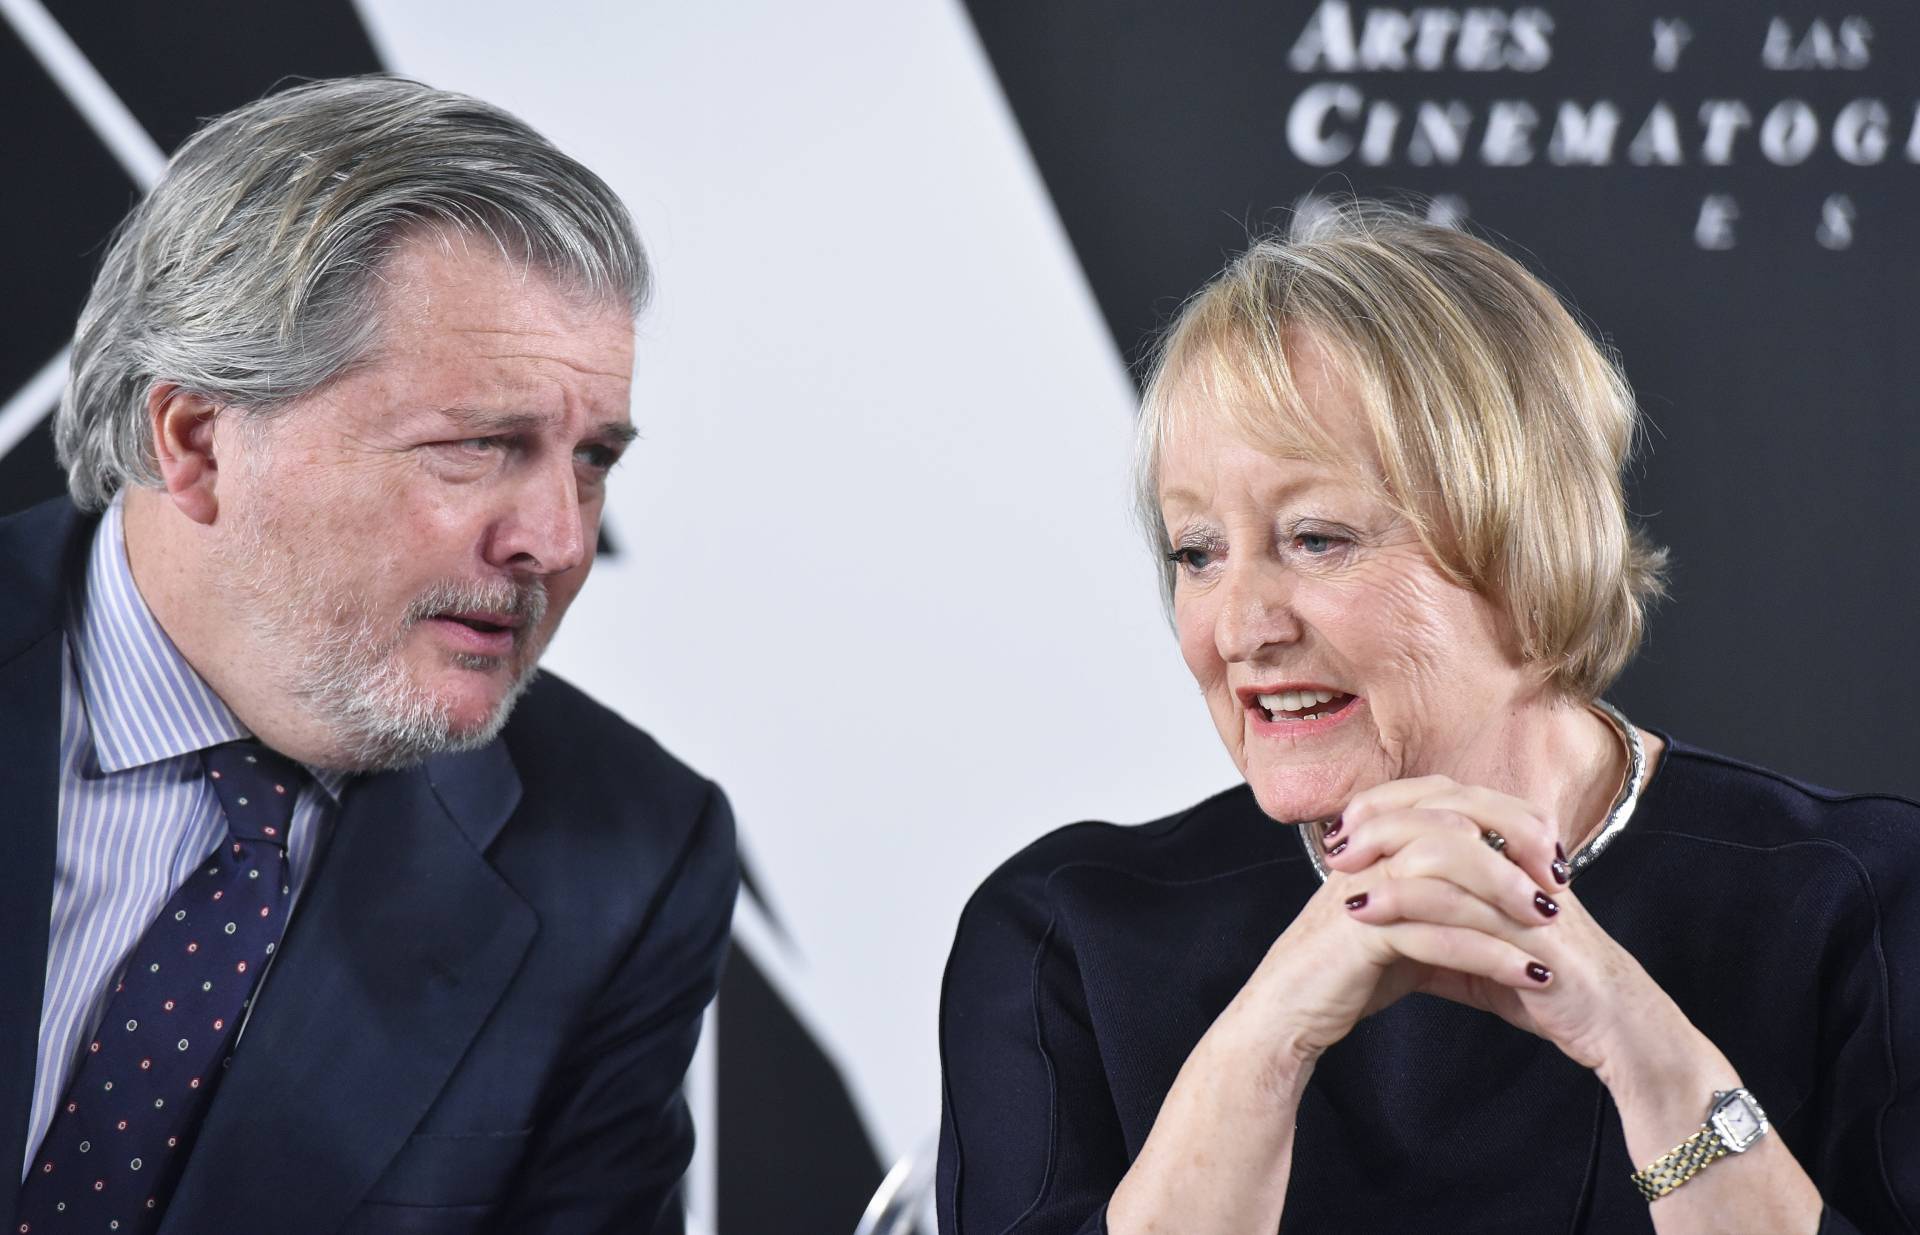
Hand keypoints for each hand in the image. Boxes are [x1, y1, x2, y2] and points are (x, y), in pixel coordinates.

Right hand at [1234, 776, 1564, 1066]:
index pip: (1450, 797)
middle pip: (1452, 818)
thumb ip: (1441, 889)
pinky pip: (1435, 934)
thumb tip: (1507, 874)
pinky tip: (1526, 974)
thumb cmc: (1347, 969)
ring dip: (1506, 895)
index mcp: (1377, 838)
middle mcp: (1367, 851)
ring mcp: (1362, 887)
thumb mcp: (1403, 916)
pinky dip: (1489, 954)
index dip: (1506, 815)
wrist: (1287, 1013)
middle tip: (1558, 882)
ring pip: (1445, 866)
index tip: (1551, 852)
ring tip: (1551, 927)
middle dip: (1514, 844)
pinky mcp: (1360, 934)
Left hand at [1328, 775, 1686, 1073]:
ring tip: (1340, 878)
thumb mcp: (1479, 941)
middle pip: (1445, 806)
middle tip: (1336, 842)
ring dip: (1385, 859)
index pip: (1447, 796)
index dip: (1392, 802)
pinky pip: (1461, 906)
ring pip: (1448, 849)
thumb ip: (1435, 919)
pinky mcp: (1530, 934)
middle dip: (1382, 819)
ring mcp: (1528, 893)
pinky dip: (1406, 905)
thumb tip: (1374, 909)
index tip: (1344, 823)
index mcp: (1514, 849)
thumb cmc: (1545, 983)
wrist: (1611, 1029)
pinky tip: (1367, 915)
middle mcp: (1524, 859)